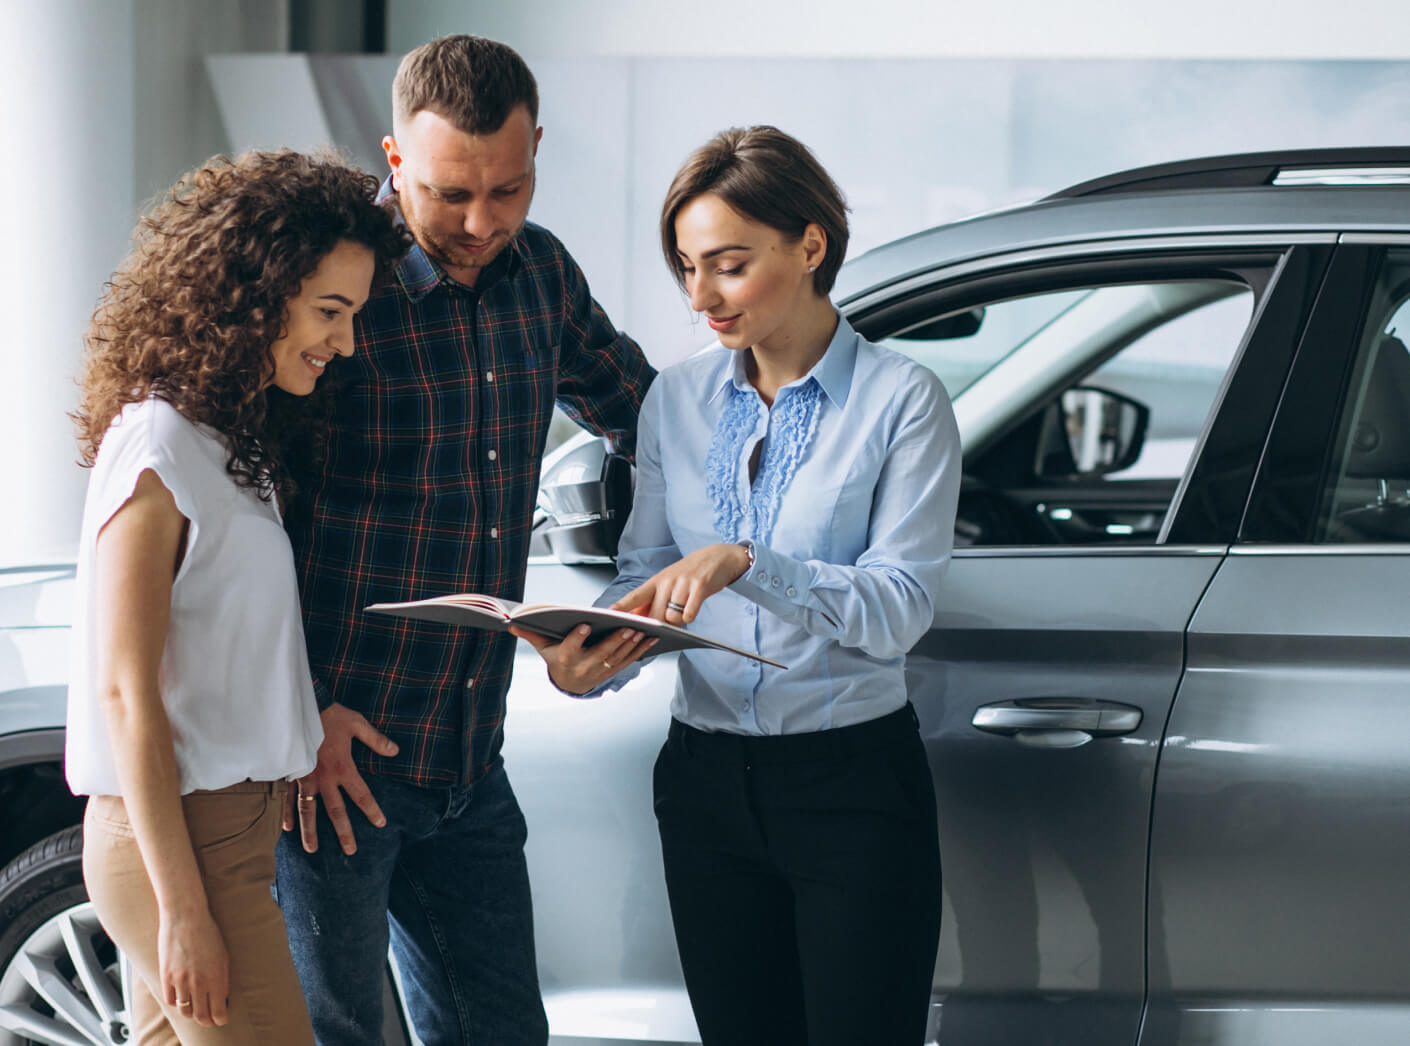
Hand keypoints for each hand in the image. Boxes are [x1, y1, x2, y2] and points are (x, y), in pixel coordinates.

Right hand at [158, 907, 227, 1026]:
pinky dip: (176, 1003)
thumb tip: (222, 997)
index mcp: (217, 977)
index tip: (221, 1020)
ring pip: (185, 1011)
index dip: (220, 1019)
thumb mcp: (223, 955)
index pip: (219, 1011)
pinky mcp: (166, 977)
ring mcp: (181, 981)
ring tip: (195, 1010)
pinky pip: (170, 1000)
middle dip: (207, 1021)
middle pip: (201, 1015)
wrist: (186, 918)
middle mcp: (199, 982)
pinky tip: (180, 999)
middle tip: (209, 1021)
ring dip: (191, 1013)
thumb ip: (222, 978)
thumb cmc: (208, 933)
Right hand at [283, 702, 398, 854]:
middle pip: (335, 811)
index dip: (372, 810)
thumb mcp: (357, 723)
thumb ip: (376, 739)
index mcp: (342, 767)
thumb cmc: (330, 714)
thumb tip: (395, 750)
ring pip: (308, 811)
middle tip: (350, 851)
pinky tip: (286, 829)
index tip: (380, 823)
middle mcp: (324, 778)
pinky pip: (287, 798)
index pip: (361, 794)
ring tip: (312, 850)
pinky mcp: (290, 774)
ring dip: (310, 831)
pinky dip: (286, 813)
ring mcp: (305, 778)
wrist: (300, 707)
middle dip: (344, 832)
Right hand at [510, 623, 656, 695]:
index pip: (571, 648)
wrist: (569, 683)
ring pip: (618, 658)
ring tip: (643, 630)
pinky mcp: (613, 671)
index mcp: (565, 659)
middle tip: (628, 626)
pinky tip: (652, 638)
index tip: (586, 625)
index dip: (577, 637)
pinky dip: (641, 650)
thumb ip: (531, 634)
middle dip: (615, 640)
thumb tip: (511, 623)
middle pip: (601, 653)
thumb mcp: (544, 647)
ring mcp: (600, 671)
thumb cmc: (556, 657)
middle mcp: (584, 667)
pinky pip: (629, 661)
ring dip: (632, 645)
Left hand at [612, 543, 750, 624]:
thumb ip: (652, 601)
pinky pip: (689, 614)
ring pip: (672, 618)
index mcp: (655, 581)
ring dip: (678, 620)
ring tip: (684, 608)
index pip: (635, 596)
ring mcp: (682, 583)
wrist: (715, 558)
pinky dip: (691, 616)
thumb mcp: (667, 583)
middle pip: (655, 616)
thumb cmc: (688, 574)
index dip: (622, 606)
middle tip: (668, 619)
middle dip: (660, 625)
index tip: (609, 613)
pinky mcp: (699, 587)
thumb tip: (635, 619)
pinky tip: (693, 607)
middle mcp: (666, 581)